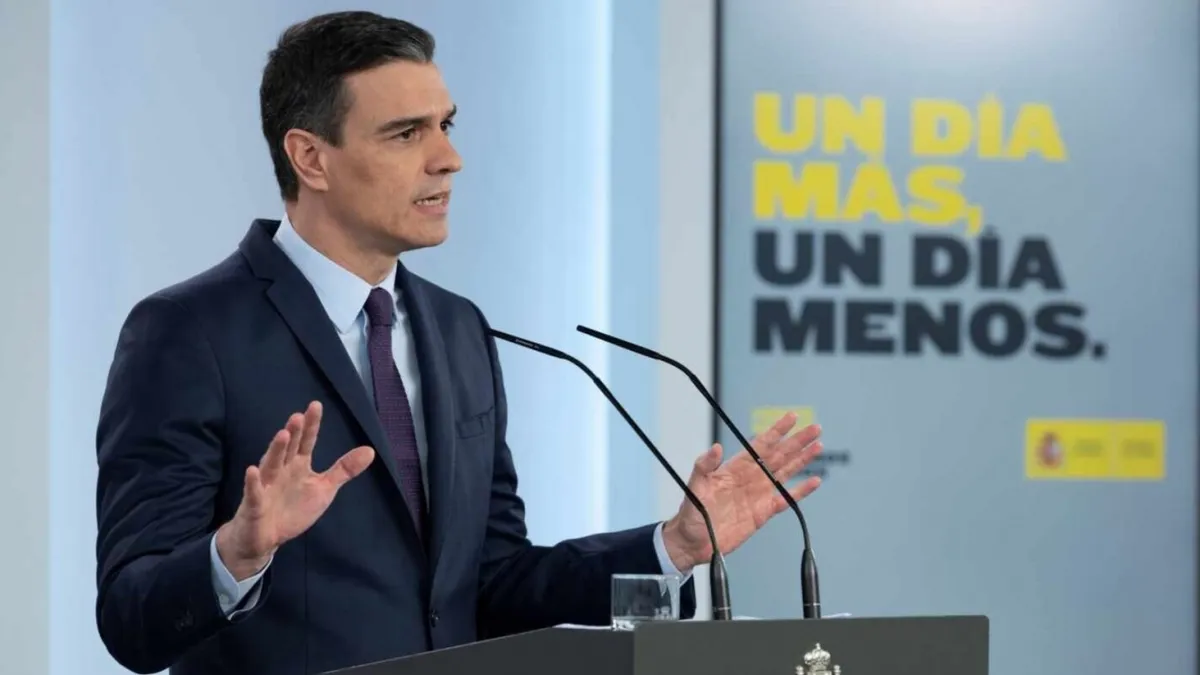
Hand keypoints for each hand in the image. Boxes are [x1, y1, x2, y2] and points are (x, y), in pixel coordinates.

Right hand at [215, 401, 374, 579]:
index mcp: (298, 465)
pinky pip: (253, 493)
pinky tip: (252, 471)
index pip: (306, 442)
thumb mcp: (323, 489)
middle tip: (298, 416)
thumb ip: (344, 469)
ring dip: (275, 450)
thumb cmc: (293, 509)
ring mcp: (266, 486)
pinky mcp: (254, 504)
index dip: (311, 425)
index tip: (315, 405)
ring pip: (270, 465)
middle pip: (288, 449)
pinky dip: (253, 483)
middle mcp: (281, 471)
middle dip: (293, 433)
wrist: (264, 538)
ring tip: (282, 435)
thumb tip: (370, 450)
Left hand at [661, 412, 821, 571]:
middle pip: (779, 455)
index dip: (777, 430)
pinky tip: (814, 481)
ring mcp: (759, 494)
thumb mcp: (694, 486)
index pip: (761, 444)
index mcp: (736, 467)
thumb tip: (715, 448)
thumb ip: (704, 466)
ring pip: (786, 472)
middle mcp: (751, 477)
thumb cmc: (691, 513)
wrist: (694, 541)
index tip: (792, 418)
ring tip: (817, 446)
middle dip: (797, 441)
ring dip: (802, 459)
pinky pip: (786, 499)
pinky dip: (801, 491)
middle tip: (815, 429)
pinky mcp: (764, 512)